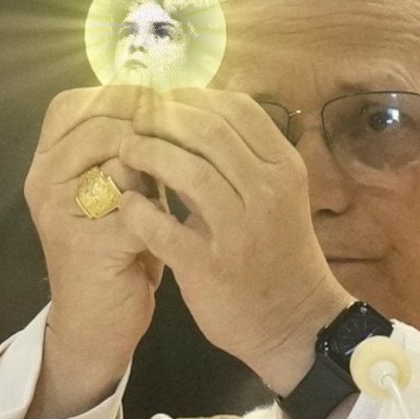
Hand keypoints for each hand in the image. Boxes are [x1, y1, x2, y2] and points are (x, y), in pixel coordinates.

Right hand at [22, 85, 164, 418]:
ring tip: (186, 176)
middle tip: (187, 136)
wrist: (98, 325)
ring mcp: (60, 213)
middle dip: (150, 125)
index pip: (74, 104)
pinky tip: (185, 216)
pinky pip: (136, 209)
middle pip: (98, 124)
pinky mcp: (87, 246)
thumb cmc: (118, 252)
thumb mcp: (120, 192)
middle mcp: (44, 181)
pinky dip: (166, 211)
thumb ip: (132, 151)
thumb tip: (173, 101)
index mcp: (48, 162)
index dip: (122, 96)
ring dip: (160, 165)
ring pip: (117, 160)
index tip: (167, 101)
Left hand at [115, 89, 354, 394]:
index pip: (236, 108)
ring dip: (147, 153)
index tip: (163, 99)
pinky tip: (129, 203)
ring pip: (188, 171)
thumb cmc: (276, 250)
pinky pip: (163, 227)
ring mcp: (241, 229)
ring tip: (125, 151)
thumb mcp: (274, 194)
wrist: (294, 322)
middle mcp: (267, 191)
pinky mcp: (211, 266)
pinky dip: (139, 210)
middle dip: (163, 118)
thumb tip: (193, 111)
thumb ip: (240, 156)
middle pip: (208, 130)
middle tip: (135, 120)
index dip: (192, 96)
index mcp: (284, 167)